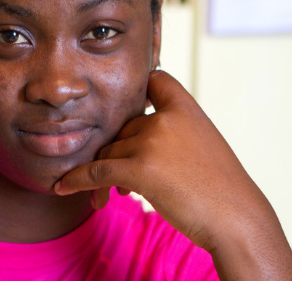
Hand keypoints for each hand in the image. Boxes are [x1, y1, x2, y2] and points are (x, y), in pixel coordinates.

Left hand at [54, 70, 291, 279]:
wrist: (236, 218)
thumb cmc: (219, 187)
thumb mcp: (202, 144)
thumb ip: (171, 132)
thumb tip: (124, 139)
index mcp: (185, 110)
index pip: (155, 80)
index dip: (139, 87)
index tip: (125, 96)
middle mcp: (165, 119)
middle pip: (122, 128)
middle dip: (120, 153)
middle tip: (123, 179)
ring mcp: (151, 141)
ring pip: (109, 152)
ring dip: (107, 174)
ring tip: (117, 193)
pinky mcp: (139, 168)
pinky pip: (97, 171)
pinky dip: (78, 180)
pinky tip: (63, 187)